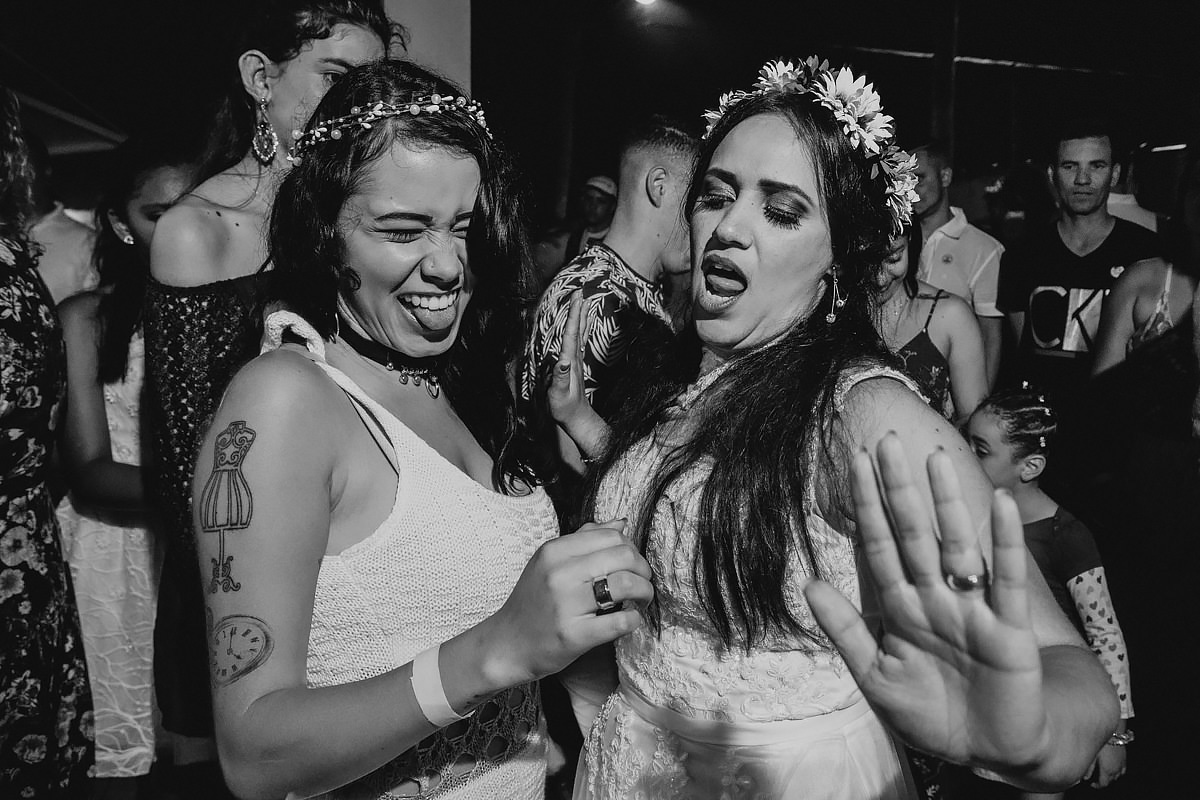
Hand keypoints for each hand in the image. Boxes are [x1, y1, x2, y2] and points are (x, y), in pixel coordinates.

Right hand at [483, 520, 652, 685]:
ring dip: (645, 592)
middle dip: (643, 570)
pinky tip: (630, 620)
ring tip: (641, 601)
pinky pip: (621, 621)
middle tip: (642, 583)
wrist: (508, 644)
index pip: (611, 536)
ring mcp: (565, 605)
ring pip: (626, 584)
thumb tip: (621, 523)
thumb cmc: (534, 602)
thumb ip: (584, 540)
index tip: (632, 565)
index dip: (632, 549)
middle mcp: (559, 574)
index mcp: (554, 551)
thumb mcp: (549, 563)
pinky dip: (635, 619)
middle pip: (624, 556)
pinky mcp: (574, 635)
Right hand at [547, 290, 592, 430]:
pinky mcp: (574, 366)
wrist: (577, 419)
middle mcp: (574, 358)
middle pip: (577, 329)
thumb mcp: (558, 393)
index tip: (576, 298)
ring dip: (580, 317)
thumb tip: (560, 360)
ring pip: (579, 334)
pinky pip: (577, 342)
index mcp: (570, 361)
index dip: (573, 315)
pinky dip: (579, 330)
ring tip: (582, 302)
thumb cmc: (565, 408)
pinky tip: (579, 325)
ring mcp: (575, 361)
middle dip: (578, 310)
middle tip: (580, 292)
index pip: (571, 333)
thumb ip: (559, 377)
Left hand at [805, 434, 1047, 769]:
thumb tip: (809, 583)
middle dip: (898, 491)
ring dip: (946, 504)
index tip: (853, 465)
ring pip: (956, 546)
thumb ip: (846, 630)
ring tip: (933, 459)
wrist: (988, 753)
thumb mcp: (876, 676)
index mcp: (902, 607)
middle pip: (913, 534)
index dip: (866, 507)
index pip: (880, 546)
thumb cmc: (931, 713)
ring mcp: (972, 609)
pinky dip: (1002, 542)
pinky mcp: (1008, 630)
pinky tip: (999, 504)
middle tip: (886, 442)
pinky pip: (1005, 578)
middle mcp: (936, 598)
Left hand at [1088, 743, 1125, 787]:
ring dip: (1110, 777)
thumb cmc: (1102, 743)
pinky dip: (1118, 772)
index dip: (1097, 786)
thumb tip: (1084, 778)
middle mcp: (1116, 769)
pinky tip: (1113, 768)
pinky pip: (1122, 770)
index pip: (1103, 784)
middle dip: (1103, 781)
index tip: (1092, 784)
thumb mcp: (1093, 756)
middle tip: (1095, 778)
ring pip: (1117, 776)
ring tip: (1102, 774)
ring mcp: (1121, 764)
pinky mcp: (1124, 759)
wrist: (1113, 734)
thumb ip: (1089, 769)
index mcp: (1107, 770)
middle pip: (1110, 781)